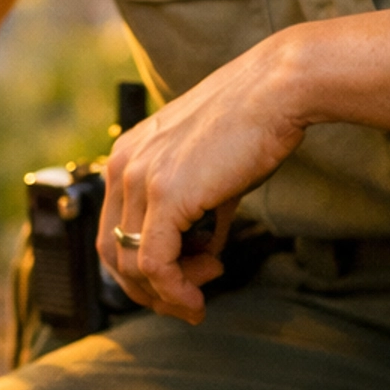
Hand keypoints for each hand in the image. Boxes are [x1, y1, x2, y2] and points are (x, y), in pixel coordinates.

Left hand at [99, 35, 311, 321]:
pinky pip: (155, 264)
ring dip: (169, 290)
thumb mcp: (211, 173)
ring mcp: (140, 179)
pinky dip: (175, 290)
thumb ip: (198, 213)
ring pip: (131, 264)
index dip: (142, 269)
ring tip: (210, 278)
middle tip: (189, 297)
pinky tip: (200, 294)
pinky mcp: (165, 195)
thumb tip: (205, 252)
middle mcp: (123, 166)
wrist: (276, 91)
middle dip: (148, 288)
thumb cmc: (252, 124)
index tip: (181, 280)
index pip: (114, 230)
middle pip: (113, 253)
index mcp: (127, 156)